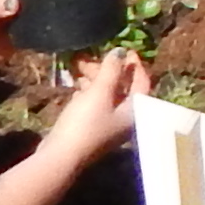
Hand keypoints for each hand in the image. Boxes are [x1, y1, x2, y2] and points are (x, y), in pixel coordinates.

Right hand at [41, 48, 149, 165]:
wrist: (62, 155)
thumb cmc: (85, 122)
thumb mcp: (100, 92)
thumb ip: (111, 70)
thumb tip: (120, 51)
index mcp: (135, 110)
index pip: (142, 82)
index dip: (135, 64)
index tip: (125, 49)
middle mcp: (126, 119)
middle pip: (123, 88)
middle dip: (109, 70)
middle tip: (94, 57)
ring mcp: (109, 126)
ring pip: (108, 96)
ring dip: (96, 80)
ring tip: (80, 68)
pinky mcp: (93, 129)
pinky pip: (96, 105)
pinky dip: (89, 93)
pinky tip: (78, 86)